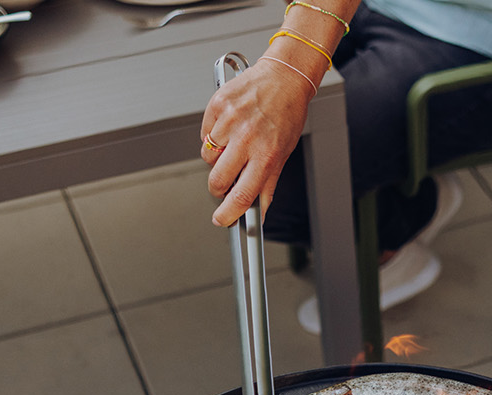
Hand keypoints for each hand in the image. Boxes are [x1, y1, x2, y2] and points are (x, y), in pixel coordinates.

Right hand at [202, 62, 311, 226]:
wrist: (284, 77)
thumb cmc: (286, 114)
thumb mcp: (283, 153)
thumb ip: (268, 185)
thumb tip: (259, 213)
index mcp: (266, 154)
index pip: (242, 196)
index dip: (228, 214)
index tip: (222, 220)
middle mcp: (247, 138)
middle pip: (217, 180)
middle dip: (219, 188)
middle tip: (227, 181)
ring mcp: (229, 120)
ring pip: (207, 157)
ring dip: (217, 157)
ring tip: (235, 142)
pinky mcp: (217, 105)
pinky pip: (205, 134)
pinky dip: (213, 135)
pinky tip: (229, 126)